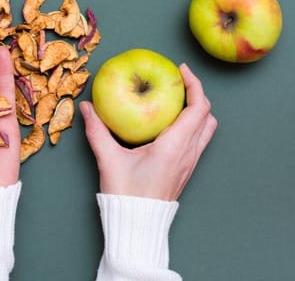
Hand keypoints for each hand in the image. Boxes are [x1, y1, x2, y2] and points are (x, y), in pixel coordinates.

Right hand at [80, 63, 216, 200]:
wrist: (138, 225)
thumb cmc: (126, 195)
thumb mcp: (109, 160)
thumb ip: (97, 131)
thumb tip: (87, 108)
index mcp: (175, 146)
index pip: (198, 108)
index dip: (194, 84)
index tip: (180, 70)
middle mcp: (189, 152)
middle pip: (207, 114)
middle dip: (197, 93)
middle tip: (178, 82)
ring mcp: (191, 162)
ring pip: (207, 129)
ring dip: (199, 110)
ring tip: (178, 100)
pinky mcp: (187, 169)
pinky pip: (200, 140)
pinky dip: (194, 125)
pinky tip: (173, 124)